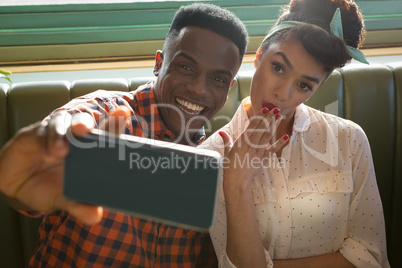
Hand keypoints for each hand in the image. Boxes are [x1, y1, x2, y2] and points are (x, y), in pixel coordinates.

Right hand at [0, 107, 130, 224]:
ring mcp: (55, 133)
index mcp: (88, 150)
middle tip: (86, 130)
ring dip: (63, 134)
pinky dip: (45, 141)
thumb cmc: (49, 187)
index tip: (123, 112)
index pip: (104, 133)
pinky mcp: (34, 134)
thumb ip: (79, 205)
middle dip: (87, 123)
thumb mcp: (64, 199)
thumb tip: (95, 215)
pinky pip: (41, 132)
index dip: (114, 122)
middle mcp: (73, 138)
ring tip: (61, 152)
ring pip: (62, 122)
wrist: (18, 188)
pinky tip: (46, 154)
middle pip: (84, 122)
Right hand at [219, 107, 288, 196]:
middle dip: (269, 117)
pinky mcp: (264, 159)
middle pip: (261, 128)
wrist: (237, 182)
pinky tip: (286, 136)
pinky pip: (273, 149)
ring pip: (267, 135)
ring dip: (274, 125)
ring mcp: (258, 151)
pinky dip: (280, 143)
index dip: (259, 116)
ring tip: (279, 116)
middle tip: (275, 108)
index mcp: (241, 141)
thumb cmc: (230, 168)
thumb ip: (226, 141)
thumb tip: (222, 133)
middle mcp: (250, 144)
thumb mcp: (227, 152)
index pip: (252, 125)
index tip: (265, 108)